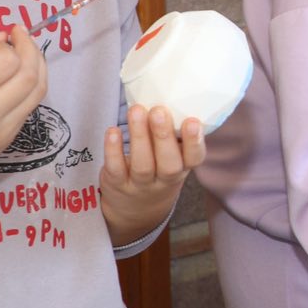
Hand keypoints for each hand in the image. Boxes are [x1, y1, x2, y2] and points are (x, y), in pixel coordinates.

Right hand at [0, 30, 46, 188]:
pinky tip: (15, 77)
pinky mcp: (5, 145)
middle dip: (30, 49)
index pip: (6, 60)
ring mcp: (0, 135)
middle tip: (18, 34)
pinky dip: (28, 88)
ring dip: (37, 66)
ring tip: (24, 51)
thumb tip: (0, 37)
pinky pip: (27, 109)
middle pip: (30, 75)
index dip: (3, 45)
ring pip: (37, 93)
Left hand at [101, 104, 205, 244]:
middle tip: (159, 111)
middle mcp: (164, 180)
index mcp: (183, 169)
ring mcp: (140, 185)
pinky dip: (113, 150)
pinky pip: (116, 169)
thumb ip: (173, 136)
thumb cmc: (158, 172)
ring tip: (136, 110)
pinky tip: (113, 131)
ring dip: (139, 137)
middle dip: (164, 137)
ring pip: (142, 165)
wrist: (136, 212)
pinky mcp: (117, 185)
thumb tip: (169, 95)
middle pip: (168, 164)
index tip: (193, 121)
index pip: (194, 159)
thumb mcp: (173, 159)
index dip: (195, 142)